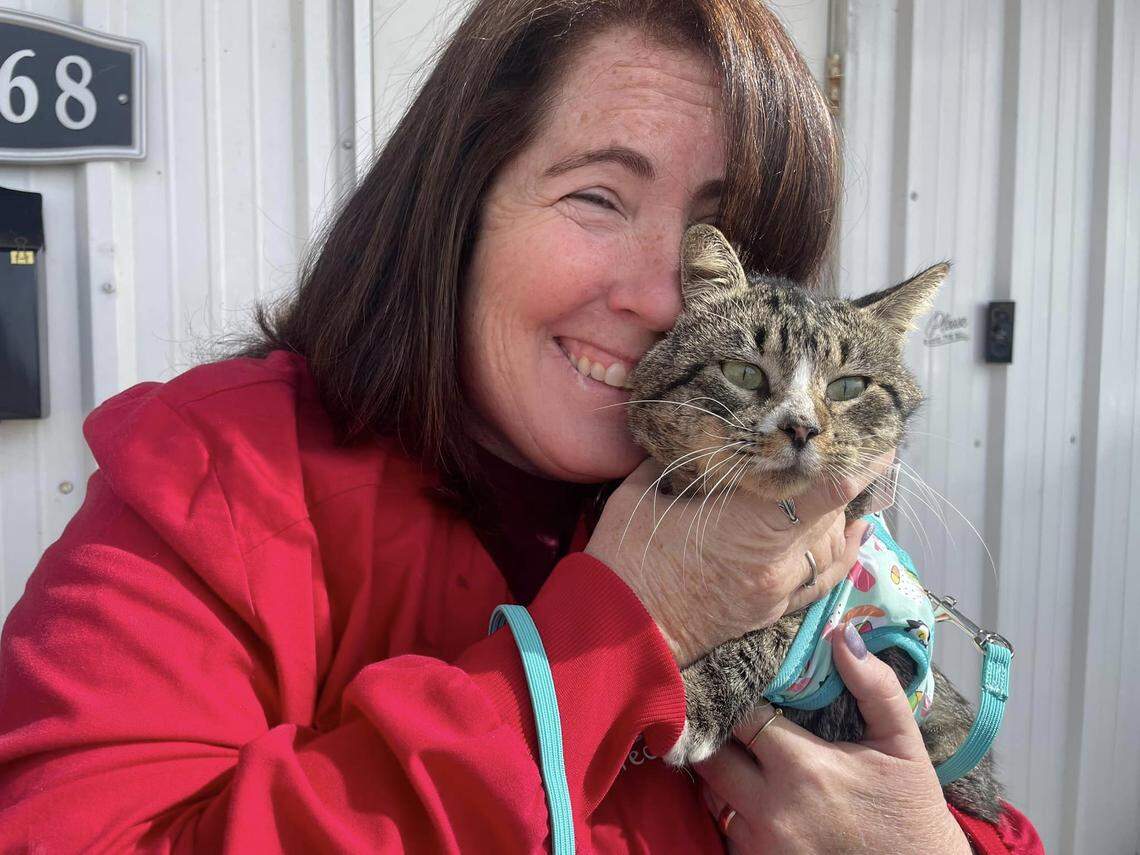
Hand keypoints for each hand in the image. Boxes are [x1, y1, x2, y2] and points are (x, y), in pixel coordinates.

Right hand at [585, 450, 894, 664]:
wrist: (620, 633)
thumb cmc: (626, 559)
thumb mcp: (644, 494)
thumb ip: (675, 461)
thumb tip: (691, 435)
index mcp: (752, 525)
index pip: (828, 491)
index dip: (863, 465)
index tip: (883, 441)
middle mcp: (778, 561)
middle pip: (835, 515)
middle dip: (850, 482)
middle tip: (853, 451)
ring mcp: (778, 590)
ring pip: (833, 548)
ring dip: (845, 517)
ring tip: (851, 486)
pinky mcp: (771, 610)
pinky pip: (822, 579)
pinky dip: (840, 553)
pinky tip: (848, 535)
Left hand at [696, 622, 971, 853]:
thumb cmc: (910, 812)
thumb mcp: (902, 743)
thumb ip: (873, 685)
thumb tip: (842, 631)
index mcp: (803, 767)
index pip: (740, 716)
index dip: (737, 698)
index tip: (743, 688)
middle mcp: (771, 807)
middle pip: (710, 756)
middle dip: (717, 736)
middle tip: (731, 722)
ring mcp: (761, 843)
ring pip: (710, 795)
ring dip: (721, 775)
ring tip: (742, 758)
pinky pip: (724, 831)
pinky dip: (732, 812)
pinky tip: (756, 799)